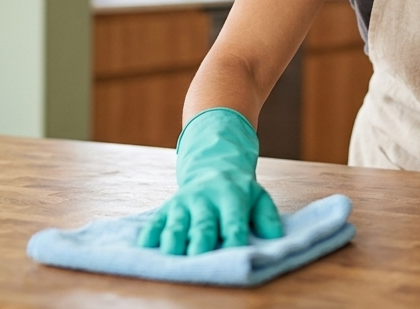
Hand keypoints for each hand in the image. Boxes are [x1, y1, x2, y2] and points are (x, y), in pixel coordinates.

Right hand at [138, 108, 283, 254]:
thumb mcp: (258, 196)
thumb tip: (274, 237)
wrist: (213, 163)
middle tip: (197, 255)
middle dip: (201, 238)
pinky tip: (145, 244)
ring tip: (172, 251)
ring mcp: (185, 201)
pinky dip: (151, 231)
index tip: (233, 255)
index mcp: (232, 197)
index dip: (234, 238)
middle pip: (204, 222)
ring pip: (178, 221)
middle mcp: (207, 198)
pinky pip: (157, 218)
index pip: (234, 221)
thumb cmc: (239, 190)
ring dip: (174, 236)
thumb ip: (267, 216)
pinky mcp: (169, 205)